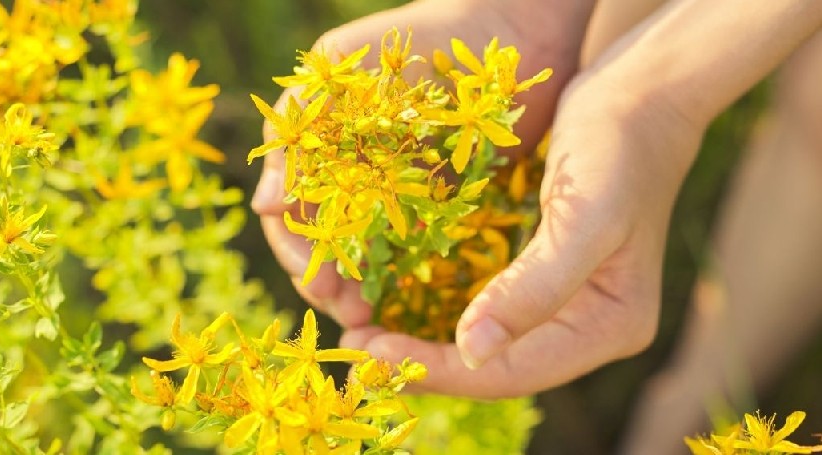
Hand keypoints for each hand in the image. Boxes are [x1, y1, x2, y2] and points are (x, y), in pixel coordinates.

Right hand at [251, 0, 595, 326]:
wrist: (509, 28)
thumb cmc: (416, 39)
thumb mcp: (340, 67)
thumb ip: (296, 124)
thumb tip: (263, 207)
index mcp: (323, 150)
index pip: (293, 215)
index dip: (300, 253)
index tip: (319, 283)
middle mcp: (355, 176)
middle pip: (329, 244)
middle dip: (330, 280)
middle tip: (350, 312)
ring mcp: (399, 193)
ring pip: (369, 255)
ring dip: (364, 288)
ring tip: (374, 315)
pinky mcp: (446, 202)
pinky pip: (420, 248)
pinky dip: (409, 276)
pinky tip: (410, 297)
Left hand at [342, 74, 702, 397]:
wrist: (640, 91)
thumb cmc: (617, 147)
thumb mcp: (583, 217)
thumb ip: (533, 289)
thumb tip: (471, 353)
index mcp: (610, 326)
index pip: (514, 372)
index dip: (441, 371)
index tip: (373, 354)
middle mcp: (587, 326)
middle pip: (497, 366)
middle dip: (425, 363)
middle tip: (356, 350)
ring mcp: (565, 302)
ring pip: (485, 342)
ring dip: (424, 342)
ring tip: (364, 333)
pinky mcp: (541, 274)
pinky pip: (484, 305)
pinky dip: (438, 308)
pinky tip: (394, 299)